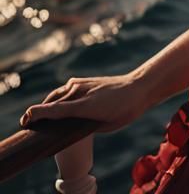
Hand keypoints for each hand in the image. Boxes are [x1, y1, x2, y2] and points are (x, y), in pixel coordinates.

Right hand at [20, 70, 150, 133]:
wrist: (139, 87)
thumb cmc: (124, 109)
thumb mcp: (105, 124)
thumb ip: (85, 126)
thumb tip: (70, 129)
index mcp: (83, 105)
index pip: (52, 110)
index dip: (36, 115)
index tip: (26, 121)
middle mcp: (80, 91)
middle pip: (51, 102)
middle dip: (38, 112)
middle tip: (30, 124)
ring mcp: (82, 84)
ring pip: (57, 94)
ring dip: (49, 104)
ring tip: (42, 116)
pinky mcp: (85, 81)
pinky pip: (66, 88)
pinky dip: (59, 96)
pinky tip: (58, 104)